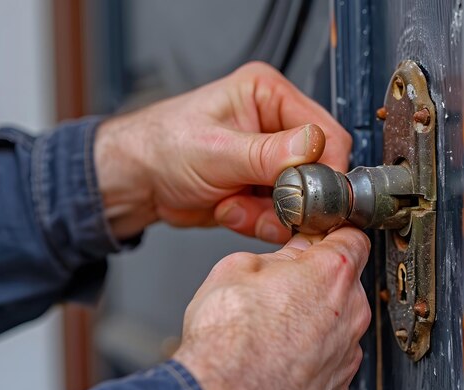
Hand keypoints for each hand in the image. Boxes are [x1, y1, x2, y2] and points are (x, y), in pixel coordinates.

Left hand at [94, 62, 351, 241]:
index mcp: (268, 94)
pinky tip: (231, 209)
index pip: (325, 132)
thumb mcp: (216, 149)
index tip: (312, 195)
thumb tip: (312, 147)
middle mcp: (274, 124)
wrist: (138, 181)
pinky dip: (258, 221)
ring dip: (270, 212)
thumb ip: (268, 153)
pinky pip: (281, 215)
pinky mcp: (263, 189)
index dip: (325, 169)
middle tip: (266, 205)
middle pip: (316, 169)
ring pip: (300, 198)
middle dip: (291, 196)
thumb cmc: (162, 146)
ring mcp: (270, 160)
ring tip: (235, 204)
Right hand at [173, 227, 370, 389]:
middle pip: (345, 283)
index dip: (331, 235)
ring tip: (275, 327)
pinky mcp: (338, 387)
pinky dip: (312, 353)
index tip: (317, 239)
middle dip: (318, 280)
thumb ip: (277, 256)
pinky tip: (281, 355)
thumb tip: (290, 255)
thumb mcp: (237, 268)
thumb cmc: (228, 341)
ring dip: (316, 319)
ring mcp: (347, 354)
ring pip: (339, 322)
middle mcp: (349, 313)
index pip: (352, 238)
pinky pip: (331, 358)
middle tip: (282, 286)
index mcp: (330, 273)